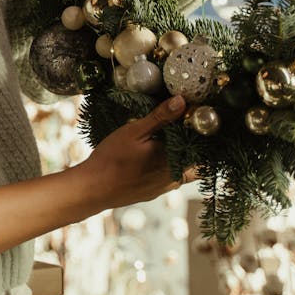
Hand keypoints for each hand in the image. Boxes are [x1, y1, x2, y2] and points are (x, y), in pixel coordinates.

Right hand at [69, 96, 194, 215]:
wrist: (93, 189)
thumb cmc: (111, 159)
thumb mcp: (134, 131)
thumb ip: (160, 117)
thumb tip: (182, 101)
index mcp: (173, 159)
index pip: (201, 146)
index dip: (201, 132)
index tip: (192, 118)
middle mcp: (174, 177)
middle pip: (197, 160)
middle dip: (192, 144)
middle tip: (182, 126)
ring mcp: (164, 187)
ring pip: (184, 170)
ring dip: (181, 155)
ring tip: (168, 139)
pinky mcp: (154, 192)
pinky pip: (171, 178)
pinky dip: (169, 165)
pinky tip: (154, 156)